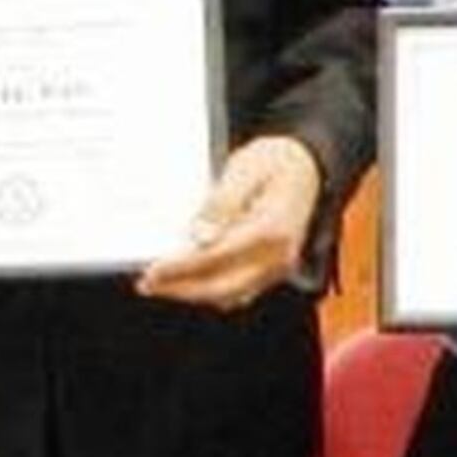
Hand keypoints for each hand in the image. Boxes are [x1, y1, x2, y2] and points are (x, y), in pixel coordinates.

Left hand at [136, 136, 320, 309]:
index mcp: (271, 229)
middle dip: (181, 290)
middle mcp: (279, 255)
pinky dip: (213, 290)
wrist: (308, 164)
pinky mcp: (274, 269)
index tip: (152, 271)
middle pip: (222, 287)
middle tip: (148, 284)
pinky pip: (241, 291)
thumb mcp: (245, 168)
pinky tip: (190, 279)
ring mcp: (279, 266)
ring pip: (231, 295)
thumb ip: (222, 203)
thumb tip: (200, 235)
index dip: (180, 268)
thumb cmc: (277, 161)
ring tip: (163, 283)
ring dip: (195, 293)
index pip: (216, 257)